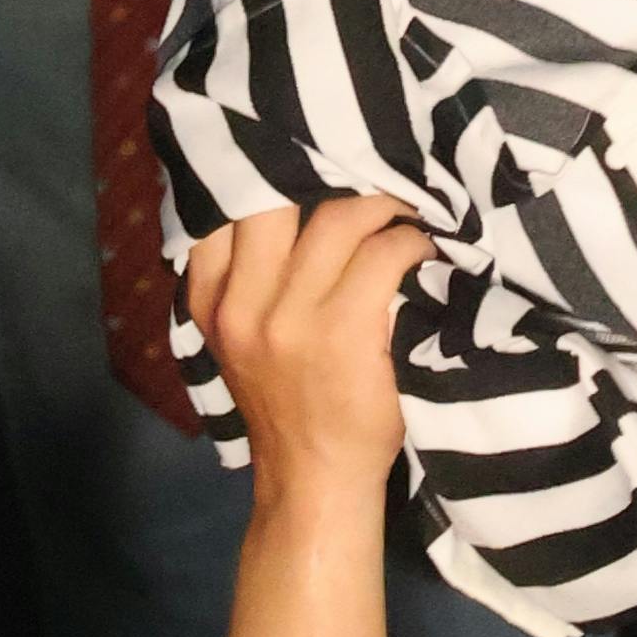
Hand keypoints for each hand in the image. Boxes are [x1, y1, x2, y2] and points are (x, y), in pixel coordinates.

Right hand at [180, 192, 424, 510]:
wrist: (315, 481)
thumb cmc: (294, 406)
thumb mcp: (242, 344)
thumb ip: (245, 284)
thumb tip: (276, 205)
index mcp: (213, 303)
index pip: (219, 213)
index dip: (261, 174)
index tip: (301, 156)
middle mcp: (244, 306)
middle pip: (277, 202)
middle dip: (326, 175)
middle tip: (369, 170)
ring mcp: (291, 320)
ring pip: (338, 221)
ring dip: (380, 207)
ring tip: (406, 211)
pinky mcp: (344, 333)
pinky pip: (382, 257)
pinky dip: (409, 244)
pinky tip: (423, 251)